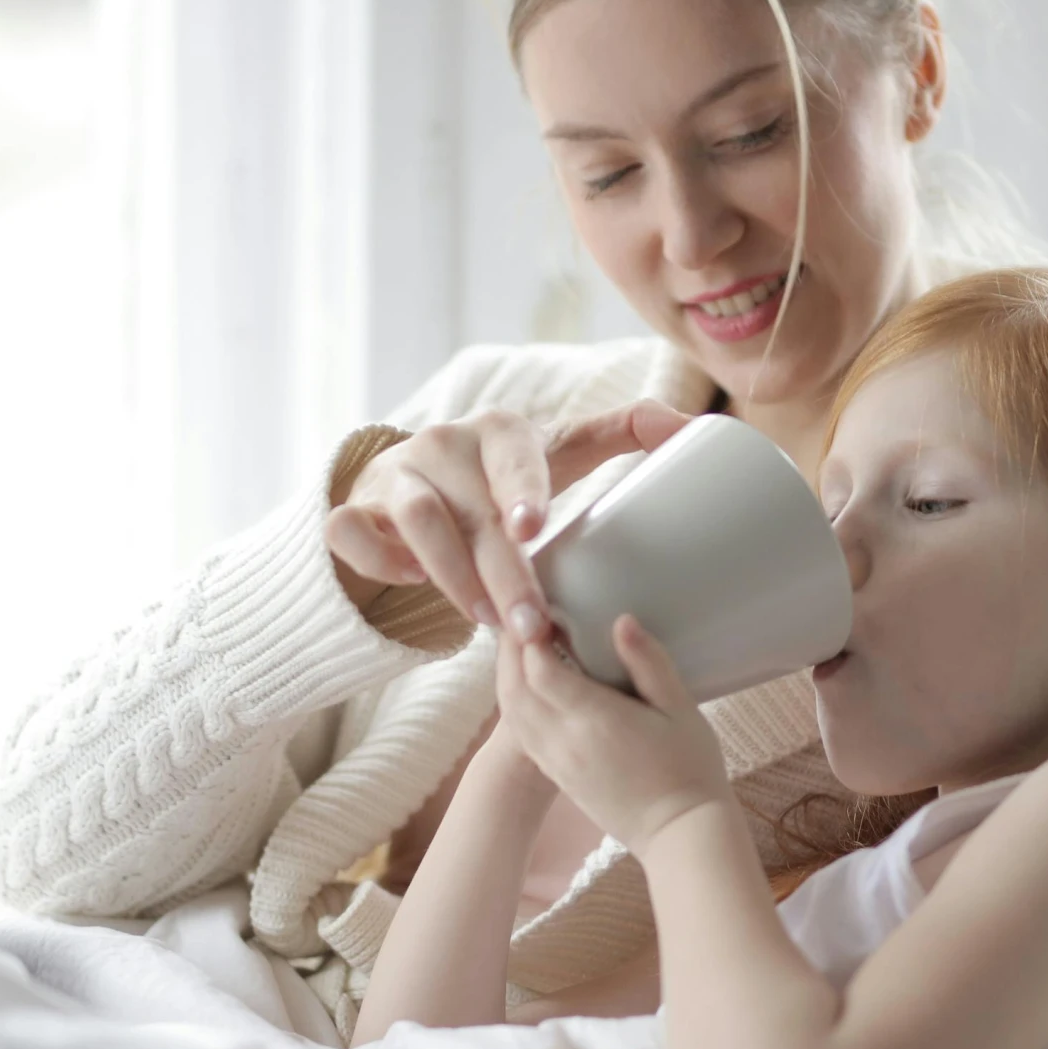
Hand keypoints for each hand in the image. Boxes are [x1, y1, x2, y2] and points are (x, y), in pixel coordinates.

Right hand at [325, 401, 690, 631]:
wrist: (408, 483)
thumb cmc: (501, 475)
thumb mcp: (558, 451)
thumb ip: (620, 433)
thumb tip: (693, 424)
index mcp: (501, 431)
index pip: (514, 454)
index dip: (522, 488)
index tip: (535, 528)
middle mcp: (445, 445)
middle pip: (472, 509)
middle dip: (501, 570)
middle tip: (529, 624)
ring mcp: (396, 475)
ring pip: (417, 523)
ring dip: (451, 576)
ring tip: (484, 620)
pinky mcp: (356, 508)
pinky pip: (354, 533)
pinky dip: (380, 560)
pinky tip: (413, 584)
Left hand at [494, 613, 729, 856]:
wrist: (680, 833)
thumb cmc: (690, 768)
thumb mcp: (681, 708)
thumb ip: (648, 662)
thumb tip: (621, 620)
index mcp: (593, 719)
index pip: (539, 667)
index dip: (532, 634)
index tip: (546, 608)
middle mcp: (564, 740)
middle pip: (514, 686)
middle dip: (512, 648)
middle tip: (526, 617)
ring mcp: (556, 761)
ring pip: (511, 710)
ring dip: (509, 674)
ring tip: (524, 645)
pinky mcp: (557, 775)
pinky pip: (521, 732)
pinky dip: (516, 701)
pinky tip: (532, 685)